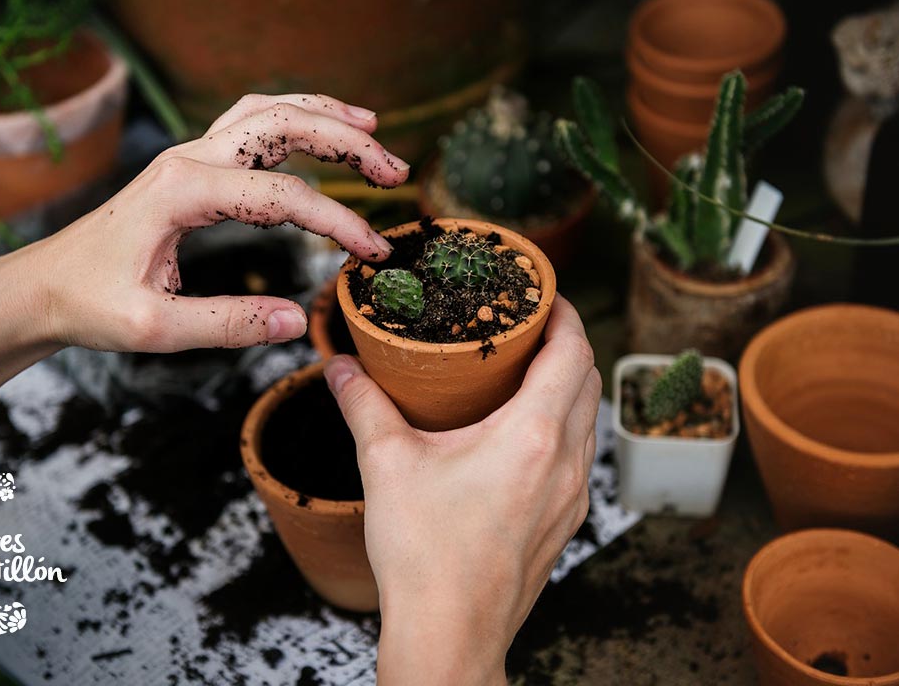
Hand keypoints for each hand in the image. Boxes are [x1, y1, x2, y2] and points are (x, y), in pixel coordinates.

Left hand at [19, 92, 409, 351]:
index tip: (373, 253)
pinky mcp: (189, 168)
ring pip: (267, 112)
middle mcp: (187, 160)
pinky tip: (318, 130)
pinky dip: (292, 120)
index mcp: (182, 192)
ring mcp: (187, 157)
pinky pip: (248, 125)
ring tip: (373, 128)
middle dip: (347, 141)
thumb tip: (296, 322)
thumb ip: (228, 324)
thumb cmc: (88, 304)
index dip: (338, 222)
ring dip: (323, 115)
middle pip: (283, 125)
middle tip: (396, 171)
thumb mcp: (155, 328)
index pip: (283, 196)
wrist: (41, 286)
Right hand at [324, 297, 600, 684]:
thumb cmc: (424, 555)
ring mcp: (572, 497)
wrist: (450, 635)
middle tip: (528, 327)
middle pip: (589, 380)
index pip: (574, 352)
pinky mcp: (565, 523)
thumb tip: (339, 366)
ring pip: (588, 421)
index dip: (565, 313)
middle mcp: (566, 462)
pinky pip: (579, 457)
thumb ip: (363, 405)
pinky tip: (522, 434)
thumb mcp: (386, 465)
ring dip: (568, 387)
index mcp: (533, 435)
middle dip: (567, 344)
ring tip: (524, 373)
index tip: (543, 294)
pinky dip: (563, 428)